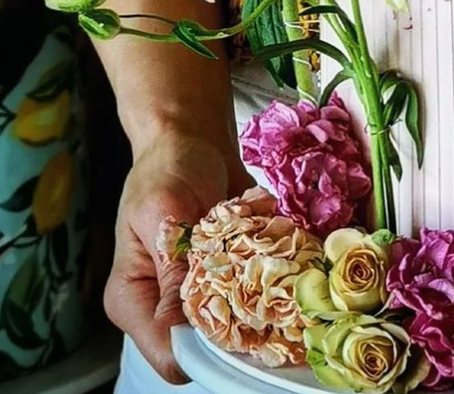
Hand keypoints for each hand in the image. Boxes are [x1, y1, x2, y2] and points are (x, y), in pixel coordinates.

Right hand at [104, 132, 252, 383]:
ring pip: (241, 322)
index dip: (205, 345)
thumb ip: (170, 267)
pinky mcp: (228, 278)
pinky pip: (258, 293)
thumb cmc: (169, 169)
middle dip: (242, 316)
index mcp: (133, 300)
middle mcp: (165, 307)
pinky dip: (273, 270)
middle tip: (265, 277)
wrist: (195, 142)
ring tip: (270, 252)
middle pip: (208, 345)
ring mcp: (200, 294)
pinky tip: (276, 243)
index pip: (167, 355)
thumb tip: (175, 326)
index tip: (240, 312)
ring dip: (264, 290)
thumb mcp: (164, 210)